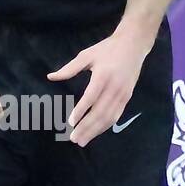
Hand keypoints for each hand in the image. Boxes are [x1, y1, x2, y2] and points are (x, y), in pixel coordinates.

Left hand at [51, 24, 149, 146]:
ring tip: (83, 140)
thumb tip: (51, 77)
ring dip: (95, 130)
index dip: (81, 111)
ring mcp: (123, 94)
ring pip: (108, 117)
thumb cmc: (107, 49)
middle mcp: (114, 88)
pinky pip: (116, 115)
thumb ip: (69, 68)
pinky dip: (105, 126)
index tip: (70, 122)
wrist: (133, 46)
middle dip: (86, 127)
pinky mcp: (127, 98)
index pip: (91, 97)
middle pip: (100, 112)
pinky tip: (96, 132)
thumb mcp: (86, 55)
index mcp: (103, 76)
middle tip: (73, 138)